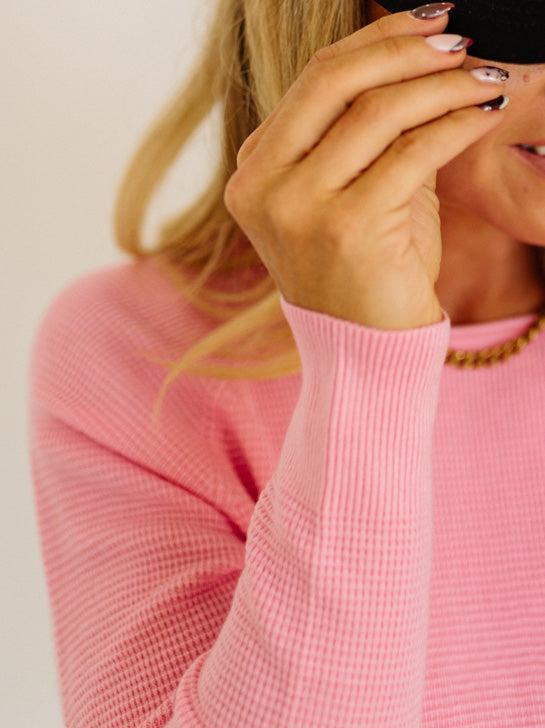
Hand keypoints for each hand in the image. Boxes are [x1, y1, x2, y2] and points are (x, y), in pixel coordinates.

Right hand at [223, 9, 506, 329]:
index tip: (429, 21)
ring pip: (378, 112)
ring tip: (486, 79)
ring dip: (444, 85)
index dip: (376, 40)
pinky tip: (484, 116)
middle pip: (334, 81)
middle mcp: (263, 186)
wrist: (365, 350)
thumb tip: (423, 56)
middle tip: (461, 41)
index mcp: (255, 171)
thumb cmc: (364, 271)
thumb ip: (367, 131)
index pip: (314, 81)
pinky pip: (412, 154)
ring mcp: (297, 208)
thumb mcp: (353, 191)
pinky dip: (456, 126)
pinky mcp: (345, 229)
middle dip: (407, 49)